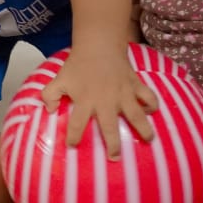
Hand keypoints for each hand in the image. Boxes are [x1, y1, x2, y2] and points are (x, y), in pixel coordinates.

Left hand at [40, 47, 158, 158]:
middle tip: (115, 157)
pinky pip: (148, 96)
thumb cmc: (77, 65)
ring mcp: (123, 93)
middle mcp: (106, 101)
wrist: (98, 45)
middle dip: (113, 145)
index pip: (76, 124)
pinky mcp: (135, 85)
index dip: (73, 137)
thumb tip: (50, 112)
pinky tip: (151, 112)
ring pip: (136, 115)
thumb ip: (49, 95)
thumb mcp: (58, 79)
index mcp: (85, 101)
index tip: (72, 145)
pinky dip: (152, 104)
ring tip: (149, 141)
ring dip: (143, 129)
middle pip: (110, 127)